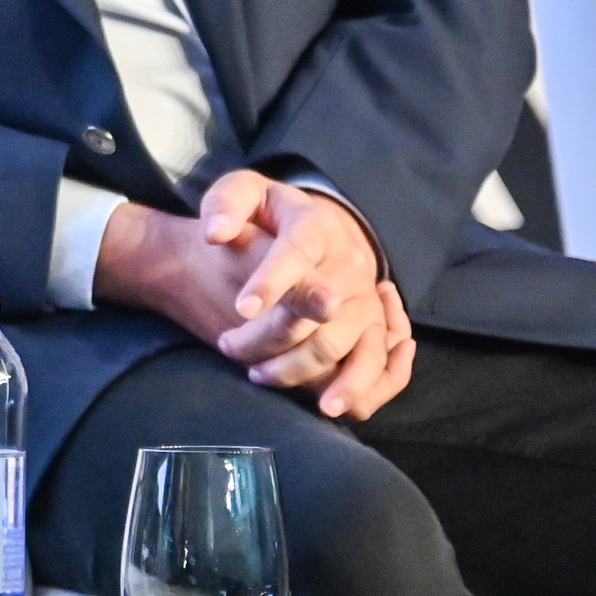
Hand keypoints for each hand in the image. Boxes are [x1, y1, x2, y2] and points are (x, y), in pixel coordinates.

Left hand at [95, 171, 404, 417]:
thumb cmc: (269, 214)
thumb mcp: (246, 193)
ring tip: (257, 376)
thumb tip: (215, 232)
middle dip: (269, 338)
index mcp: (317, 226)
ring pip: (345, 348)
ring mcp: (367, 300)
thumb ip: (227, 204)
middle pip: (320, 317)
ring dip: (300, 370)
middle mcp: (352, 265)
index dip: (272, 283)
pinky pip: (380, 367)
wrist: (309, 230)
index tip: (242, 308)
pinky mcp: (375, 328)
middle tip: (226, 346)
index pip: (297, 254)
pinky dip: (359, 389)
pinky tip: (325, 402)